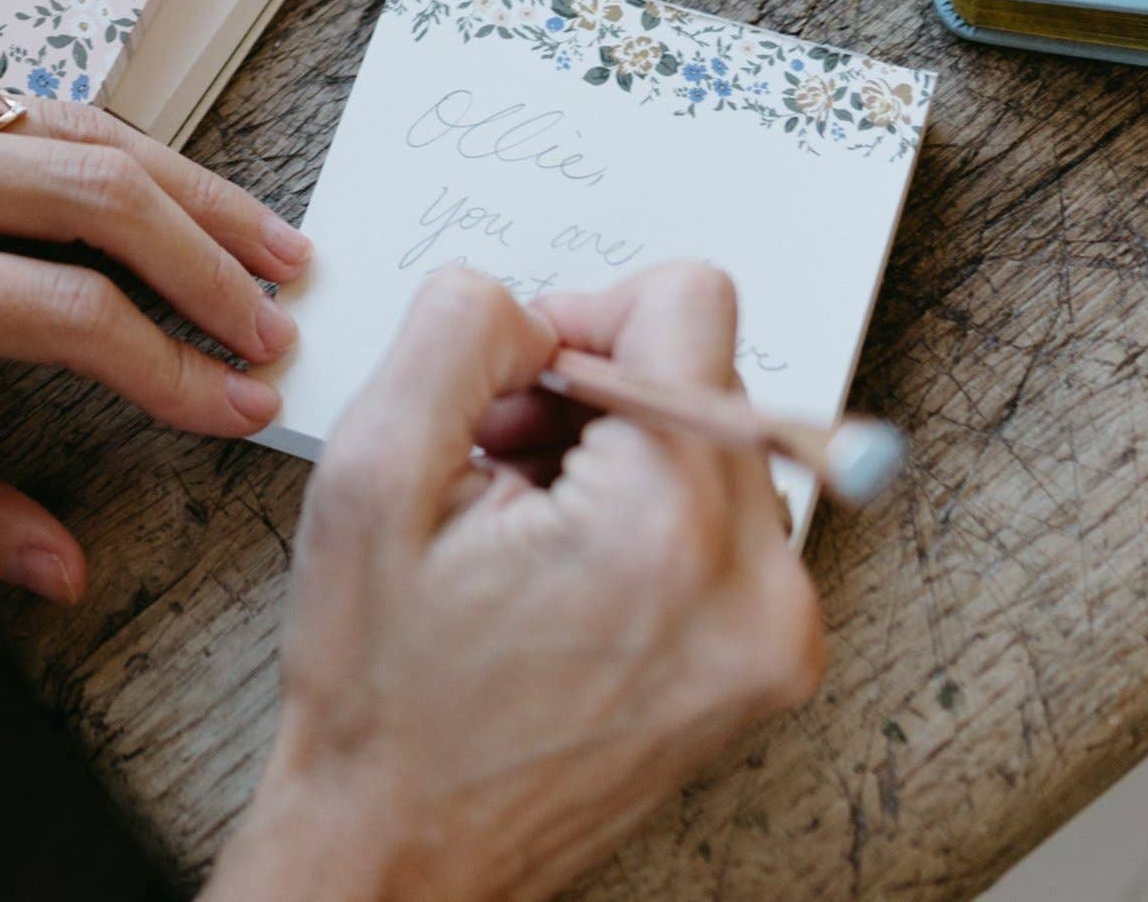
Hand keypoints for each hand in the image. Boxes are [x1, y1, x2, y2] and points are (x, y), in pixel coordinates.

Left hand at [0, 88, 311, 601]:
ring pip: (90, 133)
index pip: (65, 314)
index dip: (168, 369)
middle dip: (206, 270)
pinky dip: (142, 155)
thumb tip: (59, 566)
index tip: (238, 405)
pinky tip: (191, 197)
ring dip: (198, 196)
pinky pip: (55, 111)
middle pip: (98, 200)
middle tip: (273, 330)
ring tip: (275, 249)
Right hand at [204, 264, 823, 901]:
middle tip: (507, 469)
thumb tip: (537, 308)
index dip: (589, 314)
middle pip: (705, 373)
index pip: (692, 302)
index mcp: (668, 527)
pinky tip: (571, 564)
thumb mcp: (369, 479)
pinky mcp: (773, 656)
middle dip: (594, 398)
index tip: (526, 380)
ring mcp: (778, 631)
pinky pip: (728, 513)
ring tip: (530, 527)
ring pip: (714, 440)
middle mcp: (758, 583)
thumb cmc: (382, 695)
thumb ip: (458, 335)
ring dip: (619, 455)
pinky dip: (651, 510)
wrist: (402, 861)